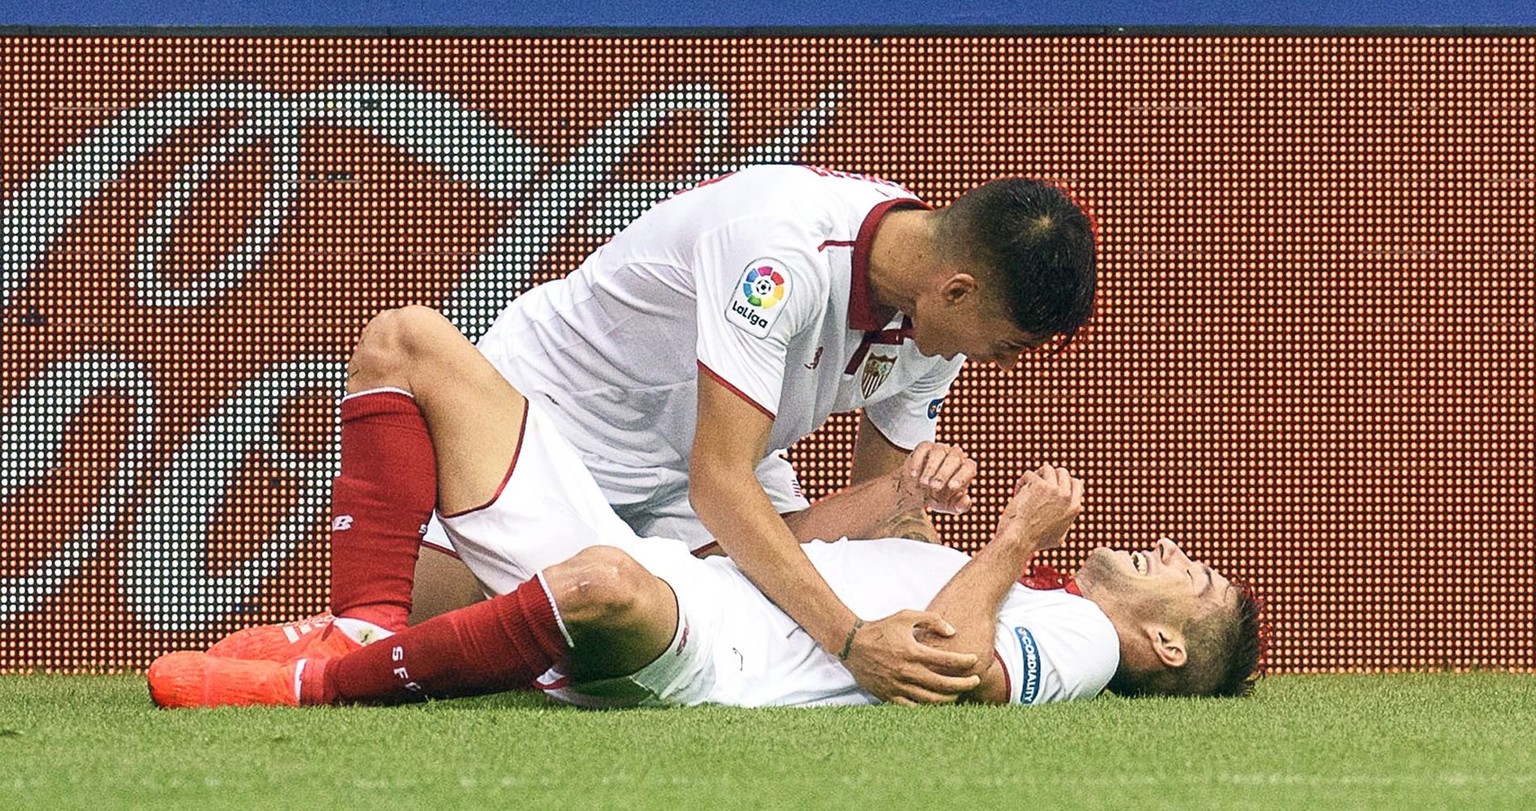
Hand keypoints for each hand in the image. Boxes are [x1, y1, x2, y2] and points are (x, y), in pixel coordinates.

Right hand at [841, 610, 981, 704]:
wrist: (852, 644)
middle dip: (963, 684)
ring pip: (930, 699)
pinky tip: (938, 703)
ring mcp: (897, 685)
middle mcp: (906, 670)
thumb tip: (952, 632)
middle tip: (975, 681)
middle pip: (942, 683)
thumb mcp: (906, 616)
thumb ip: (931, 620)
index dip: (964, 661)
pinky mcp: (888, 695)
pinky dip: (928, 707)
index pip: (946, 660)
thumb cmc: (882, 628)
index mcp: (911, 651)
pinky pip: (913, 707)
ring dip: (949, 698)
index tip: (974, 660)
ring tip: (958, 693)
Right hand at [896, 441, 976, 514]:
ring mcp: (940, 450)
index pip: (969, 468)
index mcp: (965, 469)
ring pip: (939, 452)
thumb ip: (960, 506)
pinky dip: (918, 462)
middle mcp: (955, 456)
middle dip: (944, 473)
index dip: (961, 476)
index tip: (951, 487)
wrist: (916, 491)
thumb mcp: (949, 505)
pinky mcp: (925, 447)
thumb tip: (966, 500)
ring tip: (923, 484)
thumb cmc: (937, 497)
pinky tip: (914, 475)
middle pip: (955, 458)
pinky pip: (923, 449)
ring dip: (931, 469)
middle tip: (934, 487)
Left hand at [993, 463, 1083, 552]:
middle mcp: (1067, 497)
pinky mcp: (1039, 485)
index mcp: (1074, 507)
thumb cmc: (1035, 541)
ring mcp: (1054, 490)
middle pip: (1062, 472)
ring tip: (1027, 487)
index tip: (1050, 487)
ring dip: (1036, 476)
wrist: (1020, 540)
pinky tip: (1017, 493)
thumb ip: (1066, 522)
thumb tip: (1072, 513)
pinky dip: (1022, 482)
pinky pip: (1029, 474)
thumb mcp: (1058, 536)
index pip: (1076, 483)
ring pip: (1047, 469)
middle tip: (1037, 485)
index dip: (1062, 482)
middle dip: (1049, 477)